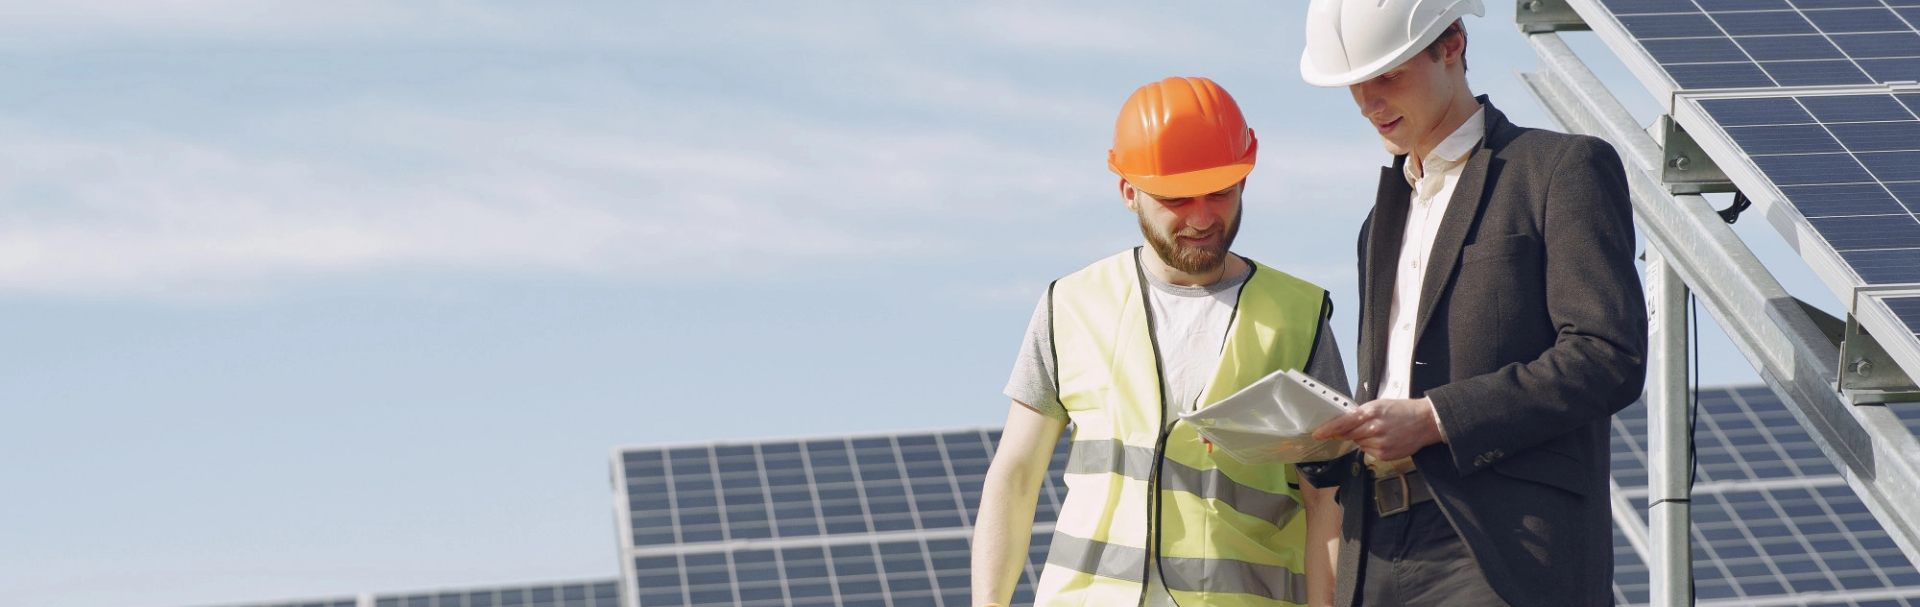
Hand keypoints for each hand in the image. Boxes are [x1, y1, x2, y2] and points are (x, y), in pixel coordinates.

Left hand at [1312, 397, 1441, 460]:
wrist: (1425, 422)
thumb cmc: (1401, 411)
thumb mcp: (1378, 405)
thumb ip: (1359, 414)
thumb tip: (1342, 424)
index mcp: (1370, 412)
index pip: (1343, 423)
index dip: (1328, 430)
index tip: (1317, 434)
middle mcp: (1373, 429)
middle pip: (1349, 435)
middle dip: (1349, 432)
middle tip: (1363, 427)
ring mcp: (1380, 443)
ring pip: (1359, 443)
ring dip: (1363, 439)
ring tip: (1381, 431)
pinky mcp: (1385, 454)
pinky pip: (1369, 451)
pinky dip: (1372, 446)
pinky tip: (1385, 439)